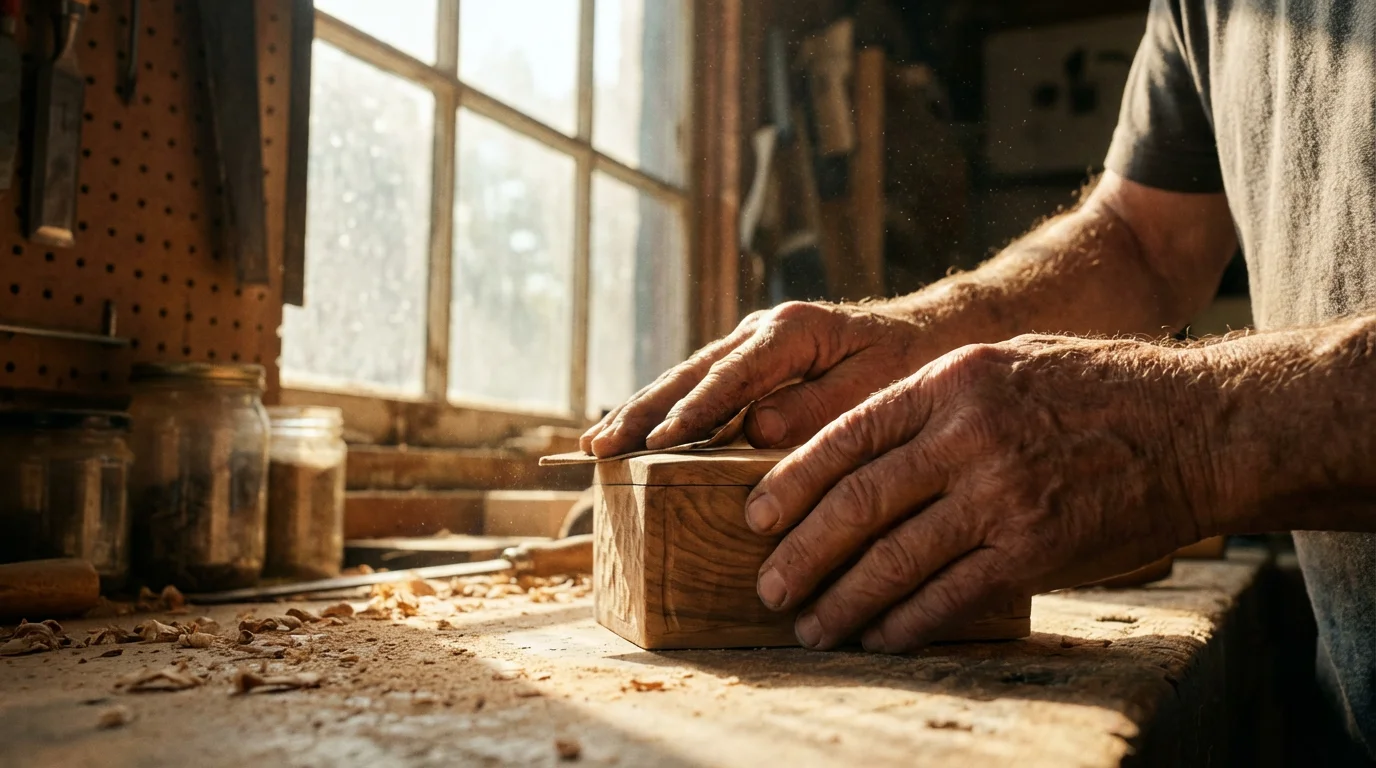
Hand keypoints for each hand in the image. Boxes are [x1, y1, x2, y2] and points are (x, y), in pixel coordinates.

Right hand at [580, 301, 933, 456]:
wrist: (925, 335)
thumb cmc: (906, 364)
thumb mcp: (877, 385)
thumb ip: (819, 406)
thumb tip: (756, 429)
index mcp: (790, 331)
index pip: (731, 376)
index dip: (691, 412)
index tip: (656, 445)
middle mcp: (759, 331)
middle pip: (689, 374)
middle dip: (642, 412)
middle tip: (601, 448)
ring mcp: (747, 345)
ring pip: (682, 379)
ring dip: (639, 412)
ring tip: (595, 445)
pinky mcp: (745, 365)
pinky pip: (694, 389)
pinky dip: (659, 412)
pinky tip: (629, 437)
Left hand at [747, 335, 1217, 652]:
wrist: (1196, 426)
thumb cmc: (1095, 388)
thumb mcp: (1004, 362)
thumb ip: (932, 398)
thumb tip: (857, 443)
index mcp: (950, 384)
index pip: (846, 437)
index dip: (791, 481)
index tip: (754, 516)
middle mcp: (968, 438)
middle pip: (858, 503)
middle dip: (802, 552)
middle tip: (768, 586)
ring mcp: (1002, 496)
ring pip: (896, 558)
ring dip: (844, 600)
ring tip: (811, 625)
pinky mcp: (1035, 550)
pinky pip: (953, 595)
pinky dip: (908, 621)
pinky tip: (880, 637)